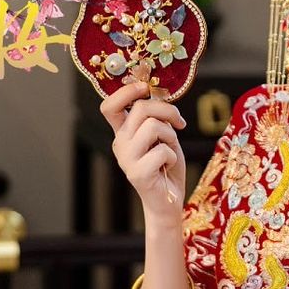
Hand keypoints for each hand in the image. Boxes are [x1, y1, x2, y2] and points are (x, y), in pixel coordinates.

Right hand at [100, 80, 186, 223]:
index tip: (144, 87)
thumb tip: (159, 95)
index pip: (110, 106)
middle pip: (140, 109)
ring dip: (170, 136)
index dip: (125, 91)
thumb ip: (156, 118)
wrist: (169, 201)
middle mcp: (119, 143)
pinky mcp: (137, 172)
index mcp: (122, 132)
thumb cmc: (167, 167)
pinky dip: (172, 157)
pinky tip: (167, 167)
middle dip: (167, 111)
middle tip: (179, 123)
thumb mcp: (163, 136)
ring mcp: (126, 158)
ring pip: (153, 126)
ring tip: (170, 150)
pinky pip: (162, 150)